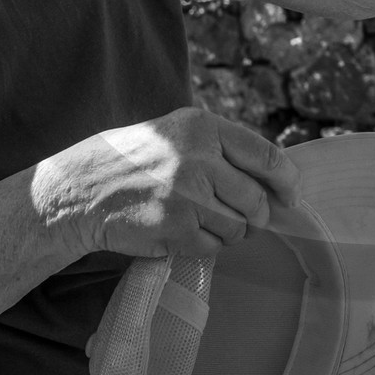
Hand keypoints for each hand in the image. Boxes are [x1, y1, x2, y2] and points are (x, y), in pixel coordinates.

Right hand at [48, 108, 300, 260]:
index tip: (291, 195)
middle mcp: (198, 157)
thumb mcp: (177, 133)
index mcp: (203, 127)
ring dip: (226, 232)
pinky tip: (181, 232)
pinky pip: (213, 247)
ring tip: (199, 221)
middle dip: (255, 216)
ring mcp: (187, 194)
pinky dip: (203, 246)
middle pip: (255, 200)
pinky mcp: (175, 227)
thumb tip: (277, 177)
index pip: (265, 155)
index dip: (286, 180)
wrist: (83, 189)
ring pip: (236, 228)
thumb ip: (222, 148)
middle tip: (242, 219)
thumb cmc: (136, 161)